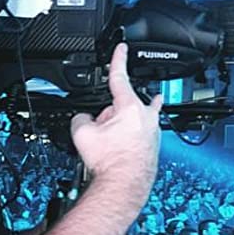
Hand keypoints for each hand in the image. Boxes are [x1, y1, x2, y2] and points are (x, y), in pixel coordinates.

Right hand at [69, 43, 161, 206]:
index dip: (118, 59)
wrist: (124, 187)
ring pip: (132, 120)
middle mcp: (146, 117)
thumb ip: (80, 117)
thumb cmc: (110, 162)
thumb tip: (84, 119)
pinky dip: (127, 140)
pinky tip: (120, 152)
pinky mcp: (153, 146)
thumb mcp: (81, 133)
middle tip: (100, 126)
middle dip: (112, 109)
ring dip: (120, 127)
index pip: (120, 76)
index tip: (122, 48)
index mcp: (129, 107)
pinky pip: (137, 136)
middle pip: (124, 102)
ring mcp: (152, 132)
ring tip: (111, 143)